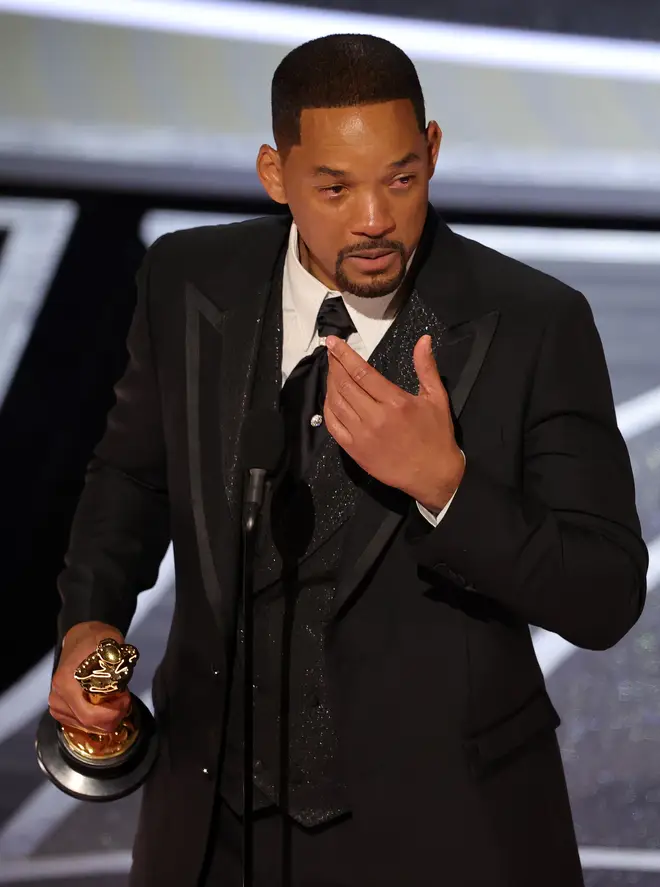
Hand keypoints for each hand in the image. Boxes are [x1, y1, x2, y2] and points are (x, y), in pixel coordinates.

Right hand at [48, 621, 130, 733]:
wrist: (81, 638)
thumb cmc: (96, 640)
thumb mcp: (110, 643)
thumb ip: (117, 660)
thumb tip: (123, 676)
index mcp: (66, 682)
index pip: (90, 714)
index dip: (113, 713)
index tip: (126, 698)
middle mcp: (57, 696)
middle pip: (89, 723)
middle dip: (112, 717)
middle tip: (124, 701)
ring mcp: (56, 704)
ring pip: (86, 726)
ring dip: (105, 718)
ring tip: (115, 700)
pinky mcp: (59, 709)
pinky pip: (80, 724)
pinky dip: (96, 719)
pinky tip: (104, 705)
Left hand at [324, 334, 464, 510]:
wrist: (433, 475)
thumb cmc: (436, 435)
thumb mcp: (437, 398)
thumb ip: (426, 367)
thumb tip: (423, 340)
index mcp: (395, 402)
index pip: (362, 372)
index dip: (344, 354)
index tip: (332, 342)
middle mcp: (375, 417)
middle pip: (345, 385)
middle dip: (335, 365)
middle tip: (331, 354)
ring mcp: (362, 435)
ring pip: (336, 404)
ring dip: (330, 384)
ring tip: (332, 372)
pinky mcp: (354, 450)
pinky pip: (333, 426)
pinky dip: (328, 409)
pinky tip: (330, 398)